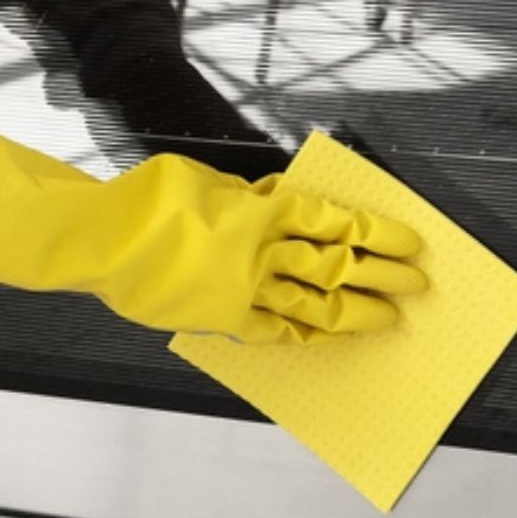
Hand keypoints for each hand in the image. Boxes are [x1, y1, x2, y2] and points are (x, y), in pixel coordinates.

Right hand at [0, 119, 427, 343]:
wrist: (101, 240)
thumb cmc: (145, 199)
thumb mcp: (204, 179)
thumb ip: (245, 194)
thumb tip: (271, 200)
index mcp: (262, 210)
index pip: (338, 222)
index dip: (378, 232)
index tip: (409, 241)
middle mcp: (262, 252)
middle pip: (339, 266)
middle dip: (383, 275)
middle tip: (415, 283)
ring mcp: (244, 290)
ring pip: (316, 306)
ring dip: (358, 311)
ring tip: (388, 317)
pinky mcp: (222, 318)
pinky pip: (275, 332)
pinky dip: (305, 335)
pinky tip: (328, 338)